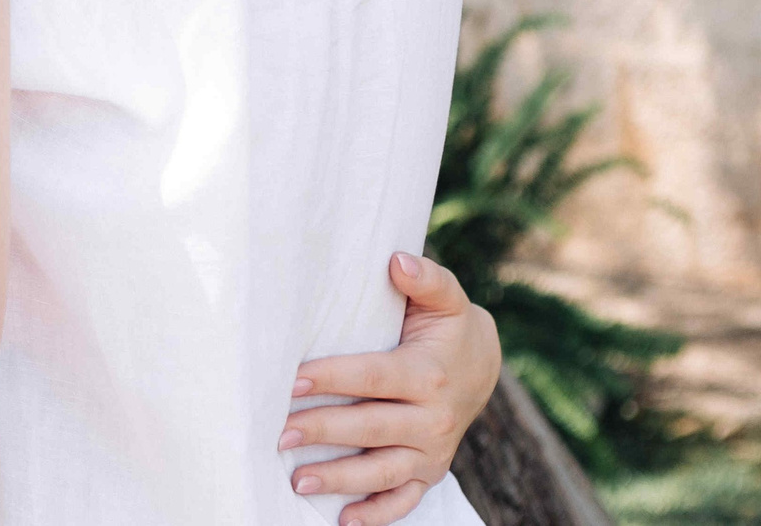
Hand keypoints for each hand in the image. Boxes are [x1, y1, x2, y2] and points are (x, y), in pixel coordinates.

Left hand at [279, 252, 502, 525]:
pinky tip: (343, 519)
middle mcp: (433, 419)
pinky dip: (376, 514)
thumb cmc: (447, 327)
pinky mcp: (429, 472)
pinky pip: (403, 500)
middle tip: (278, 433)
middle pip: (370, 428)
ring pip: (382, 472)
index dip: (333, 378)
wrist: (483, 367)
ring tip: (296, 480)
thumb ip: (426, 278)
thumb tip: (397, 260)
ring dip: (339, 479)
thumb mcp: (446, 298)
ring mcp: (432, 452)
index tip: (293, 379)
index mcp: (429, 375)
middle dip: (323, 431)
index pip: (373, 378)